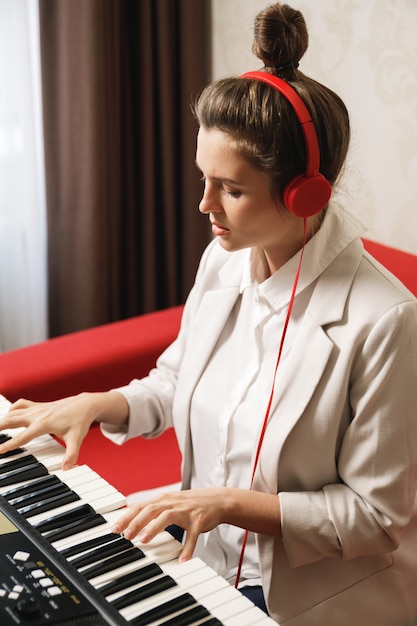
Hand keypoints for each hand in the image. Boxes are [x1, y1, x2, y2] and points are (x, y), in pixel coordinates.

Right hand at [0, 391, 127, 469]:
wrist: (85, 404)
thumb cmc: (80, 421)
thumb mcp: (77, 439)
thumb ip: (72, 454)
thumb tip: (67, 468)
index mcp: (44, 424)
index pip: (22, 437)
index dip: (9, 444)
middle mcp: (37, 414)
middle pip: (11, 420)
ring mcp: (37, 408)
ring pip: (13, 412)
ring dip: (2, 419)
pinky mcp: (38, 405)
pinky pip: (20, 405)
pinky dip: (12, 410)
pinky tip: (8, 416)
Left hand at [112, 488, 226, 561]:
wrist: (217, 500)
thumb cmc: (190, 503)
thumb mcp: (169, 502)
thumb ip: (151, 509)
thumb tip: (129, 513)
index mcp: (163, 500)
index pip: (141, 506)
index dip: (127, 517)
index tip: (114, 529)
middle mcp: (172, 503)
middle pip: (151, 509)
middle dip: (137, 522)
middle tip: (126, 535)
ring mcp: (186, 511)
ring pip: (167, 516)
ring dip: (154, 528)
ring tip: (144, 540)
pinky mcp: (199, 521)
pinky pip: (192, 536)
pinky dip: (188, 548)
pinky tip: (183, 560)